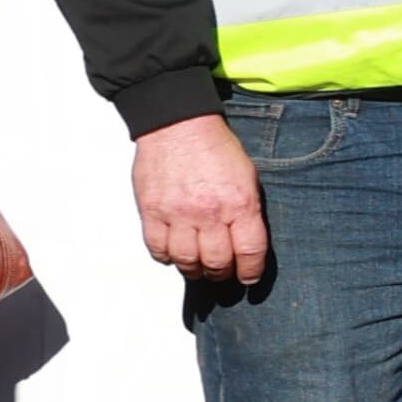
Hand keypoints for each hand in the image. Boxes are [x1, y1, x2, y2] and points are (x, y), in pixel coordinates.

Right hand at [131, 112, 267, 285]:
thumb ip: (247, 211)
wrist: (178, 124)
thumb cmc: (215, 148)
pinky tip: (174, 253)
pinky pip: (157, 248)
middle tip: (221, 272)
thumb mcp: (248, 177)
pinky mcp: (151, 211)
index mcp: (239, 203)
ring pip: (185, 260)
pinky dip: (166, 257)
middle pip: (216, 262)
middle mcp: (208, 213)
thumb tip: (246, 242)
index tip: (248, 278)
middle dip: (221, 273)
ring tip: (198, 267)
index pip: (249, 252)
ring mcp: (176, 214)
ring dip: (194, 270)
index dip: (250, 272)